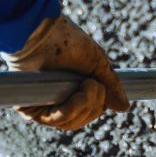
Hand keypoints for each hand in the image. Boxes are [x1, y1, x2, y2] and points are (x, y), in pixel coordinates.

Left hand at [1, 15, 128, 130]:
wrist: (45, 33)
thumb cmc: (68, 42)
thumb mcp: (98, 65)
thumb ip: (111, 86)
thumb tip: (125, 108)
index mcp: (70, 91)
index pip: (88, 112)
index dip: (98, 105)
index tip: (101, 88)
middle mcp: (55, 101)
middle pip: (80, 120)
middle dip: (94, 103)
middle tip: (92, 83)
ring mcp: (43, 105)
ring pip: (70, 123)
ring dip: (84, 104)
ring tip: (86, 84)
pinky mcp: (30, 108)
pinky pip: (54, 121)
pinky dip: (70, 110)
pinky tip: (78, 95)